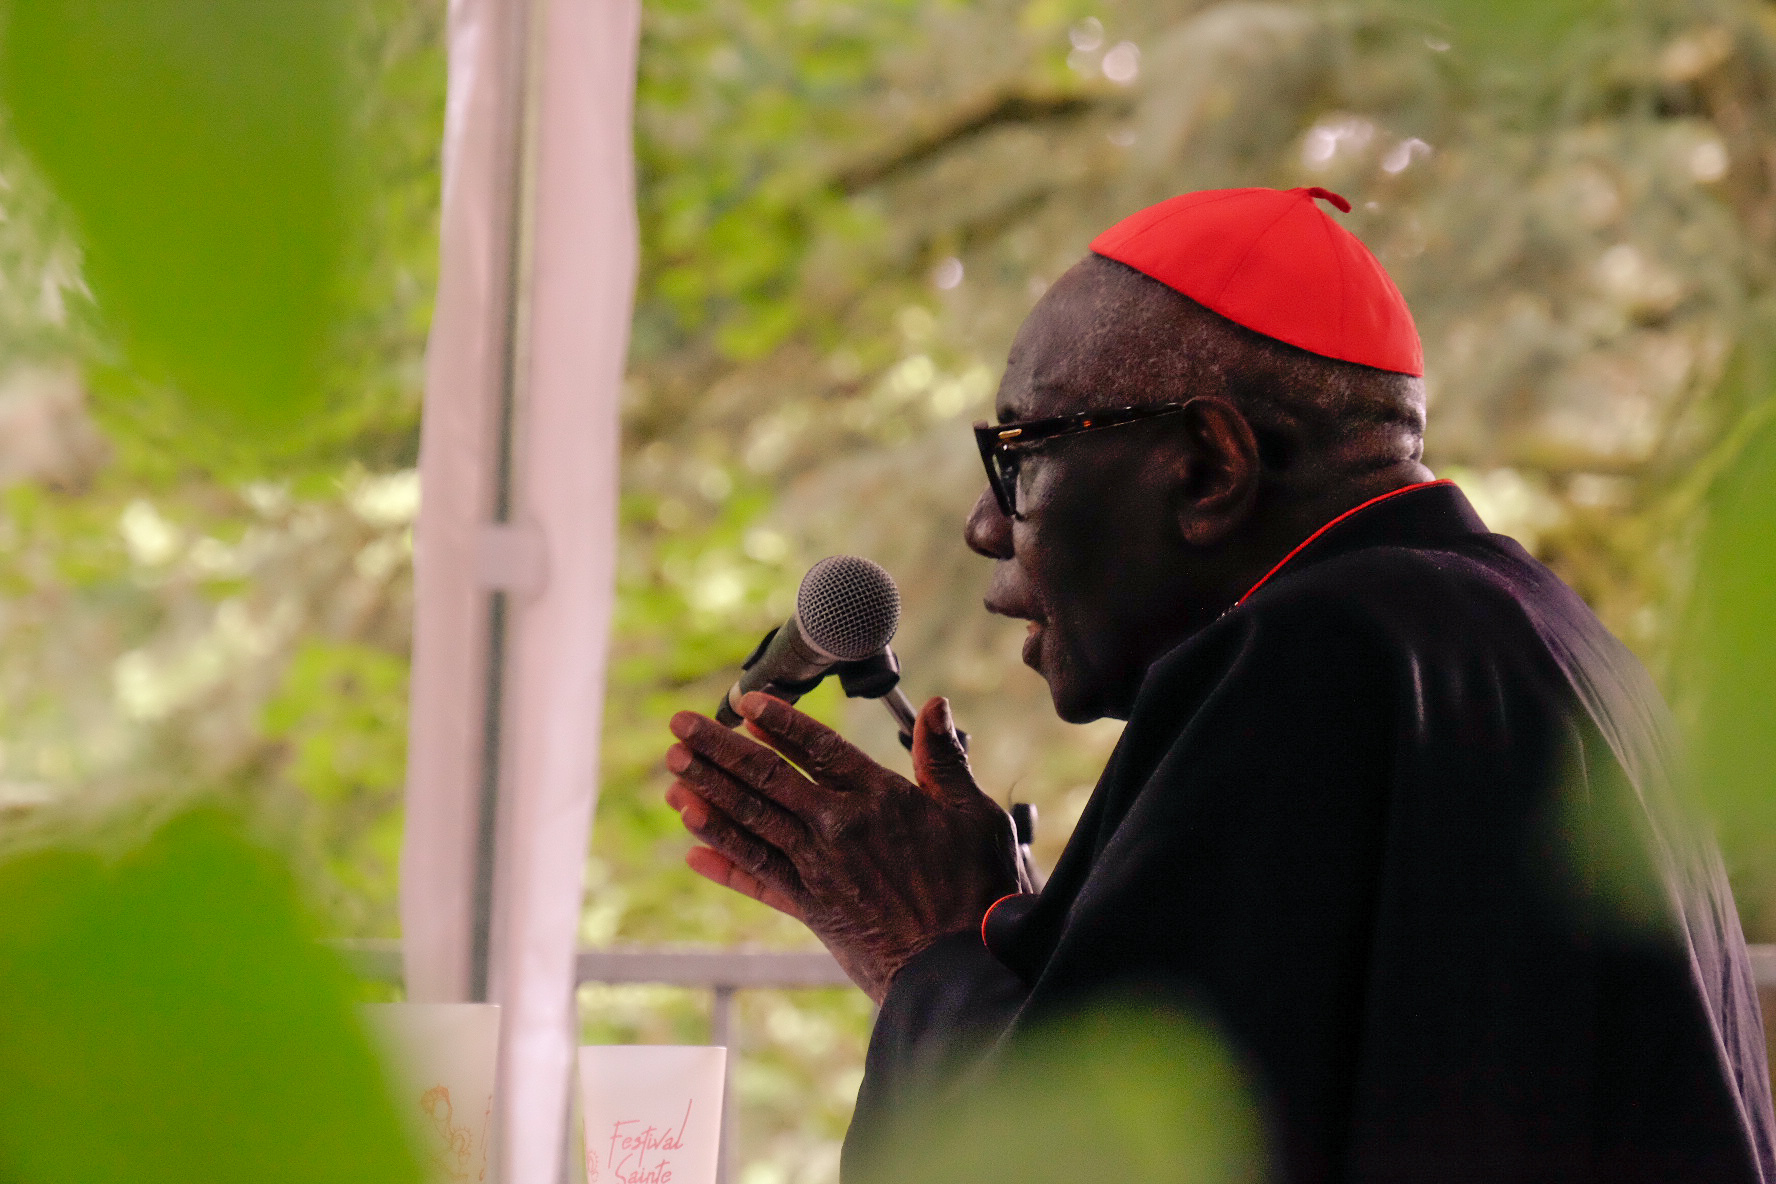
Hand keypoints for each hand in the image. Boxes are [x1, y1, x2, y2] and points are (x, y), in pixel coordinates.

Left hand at [665, 692, 1021, 1002]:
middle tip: (680, 725)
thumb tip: (934, 706)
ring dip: (707, 793)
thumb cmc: (975, 890)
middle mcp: (836, 828)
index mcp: (876, 797)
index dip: (778, 721)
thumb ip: (944, 758)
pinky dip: (722, 861)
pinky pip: (756, 878)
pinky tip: (692, 844)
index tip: (744, 701)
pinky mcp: (809, 908)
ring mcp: (816, 870)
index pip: (816, 746)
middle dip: (717, 748)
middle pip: (765, 778)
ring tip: (673, 771)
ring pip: (749, 822)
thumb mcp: (973, 815)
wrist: (958, 967)